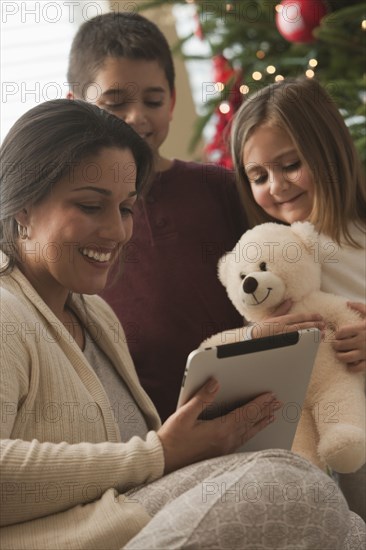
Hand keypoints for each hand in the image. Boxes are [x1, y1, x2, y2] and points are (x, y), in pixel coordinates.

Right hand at [158, 379, 280, 473]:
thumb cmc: (172, 439)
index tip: (270, 395)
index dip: (258, 403)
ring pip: (248, 433)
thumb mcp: (184, 414)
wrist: (163, 462)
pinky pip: (242, 441)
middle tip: (277, 403)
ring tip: (271, 415)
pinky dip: (251, 432)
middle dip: (264, 411)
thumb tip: (216, 383)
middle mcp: (225, 441)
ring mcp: (224, 450)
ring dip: (260, 422)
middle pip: (250, 423)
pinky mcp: (219, 454)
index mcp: (219, 430)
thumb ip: (202, 398)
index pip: (245, 414)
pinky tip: (252, 431)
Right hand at [251, 299, 324, 338]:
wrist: (251, 340)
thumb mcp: (271, 317)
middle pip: (302, 325)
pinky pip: (297, 344)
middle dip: (314, 324)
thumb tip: (289, 301)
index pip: (299, 317)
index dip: (310, 316)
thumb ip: (282, 309)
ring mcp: (283, 337)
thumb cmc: (261, 329)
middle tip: (324, 324)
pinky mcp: (283, 345)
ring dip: (313, 333)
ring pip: (301, 334)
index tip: (319, 316)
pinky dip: (305, 342)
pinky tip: (312, 342)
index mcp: (281, 320)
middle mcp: (283, 328)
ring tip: (322, 332)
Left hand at [332, 302, 365, 371]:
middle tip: (336, 345)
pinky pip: (356, 368)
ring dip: (340, 356)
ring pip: (345, 357)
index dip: (337, 334)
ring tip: (340, 354)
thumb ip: (360, 307)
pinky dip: (350, 367)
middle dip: (335, 345)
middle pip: (340, 345)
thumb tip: (348, 303)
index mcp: (361, 328)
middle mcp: (362, 341)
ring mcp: (365, 353)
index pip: (341, 332)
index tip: (338, 335)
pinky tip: (350, 364)